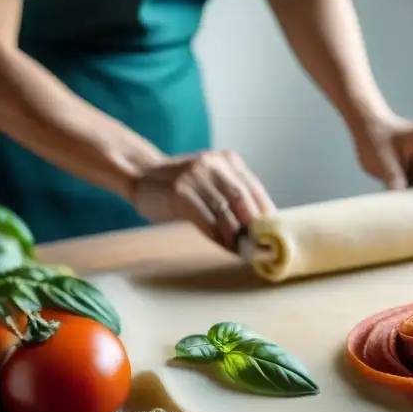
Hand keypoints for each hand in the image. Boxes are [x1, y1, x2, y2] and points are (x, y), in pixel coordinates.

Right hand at [131, 150, 276, 249]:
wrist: (140, 175)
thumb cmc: (181, 185)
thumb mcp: (212, 180)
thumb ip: (233, 194)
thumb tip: (261, 225)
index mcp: (228, 160)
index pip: (255, 189)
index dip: (266, 214)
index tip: (272, 234)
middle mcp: (213, 164)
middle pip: (243, 199)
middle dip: (254, 226)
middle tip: (260, 247)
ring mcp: (195, 176)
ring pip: (226, 211)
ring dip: (236, 235)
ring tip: (243, 250)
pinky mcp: (179, 192)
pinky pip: (206, 219)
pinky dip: (218, 236)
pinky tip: (224, 246)